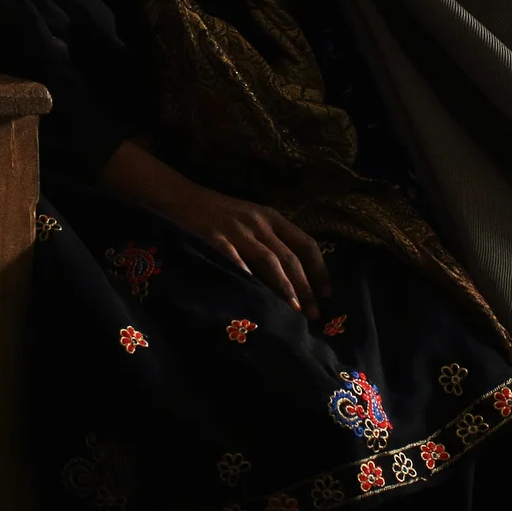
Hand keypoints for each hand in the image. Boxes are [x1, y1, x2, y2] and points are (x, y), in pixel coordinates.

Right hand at [98, 141, 331, 312]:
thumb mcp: (252, 220)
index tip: (327, 293)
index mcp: (272, 218)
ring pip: (270, 260)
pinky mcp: (216, 236)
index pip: (306, 243)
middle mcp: (259, 223)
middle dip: (306, 287)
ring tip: (294, 310)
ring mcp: (238, 229)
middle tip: (315, 313)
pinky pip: (234, 257)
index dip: (319, 269)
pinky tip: (254, 290)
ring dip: (285, 287)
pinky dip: (246, 273)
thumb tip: (295, 274)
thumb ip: (271, 241)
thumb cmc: (221, 214)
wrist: (184, 197)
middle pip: (290, 257)